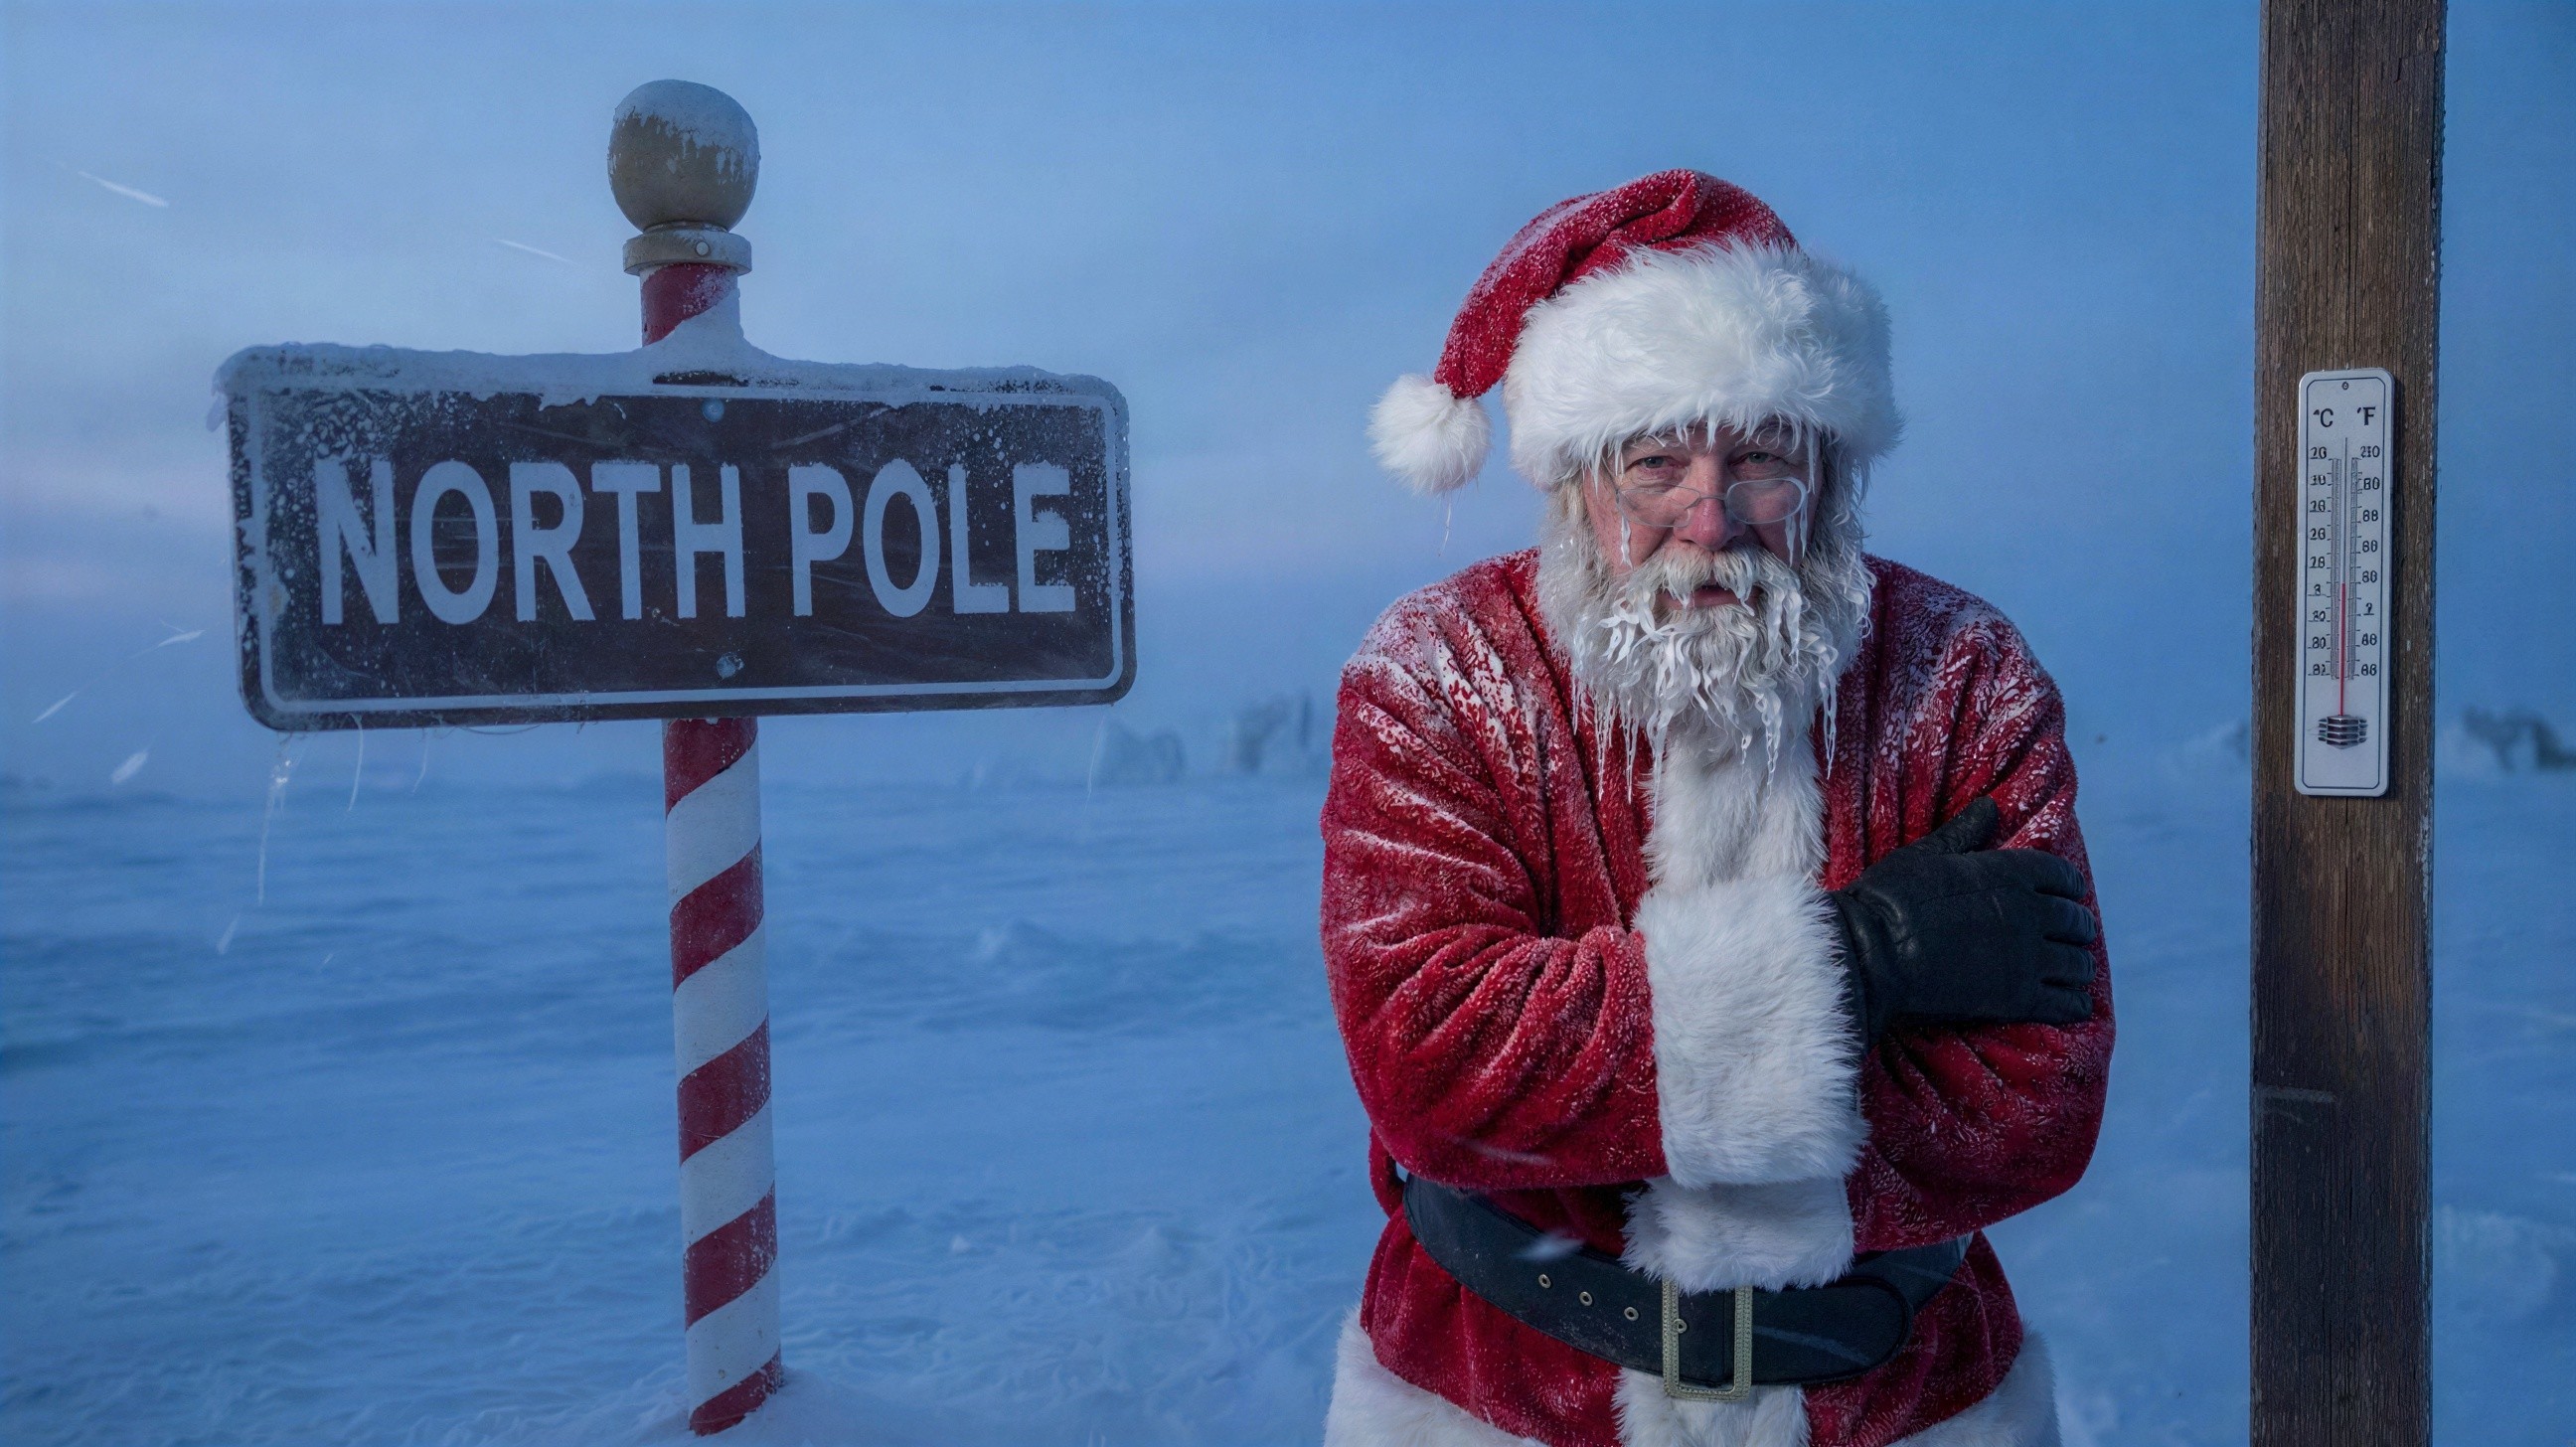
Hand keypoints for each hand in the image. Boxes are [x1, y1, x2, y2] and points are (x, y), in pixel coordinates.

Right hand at [1829, 797, 2098, 1043]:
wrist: (1872, 955)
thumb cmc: (1888, 900)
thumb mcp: (1924, 856)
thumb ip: (1964, 834)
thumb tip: (1990, 807)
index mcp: (2010, 873)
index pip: (2063, 876)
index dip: (2068, 887)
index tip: (2066, 895)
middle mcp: (2030, 913)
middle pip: (2076, 921)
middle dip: (2076, 928)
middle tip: (2070, 936)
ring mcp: (2028, 958)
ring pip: (2079, 963)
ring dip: (2078, 966)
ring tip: (2071, 971)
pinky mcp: (2020, 999)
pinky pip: (2068, 1004)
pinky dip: (2075, 1003)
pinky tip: (2072, 1003)